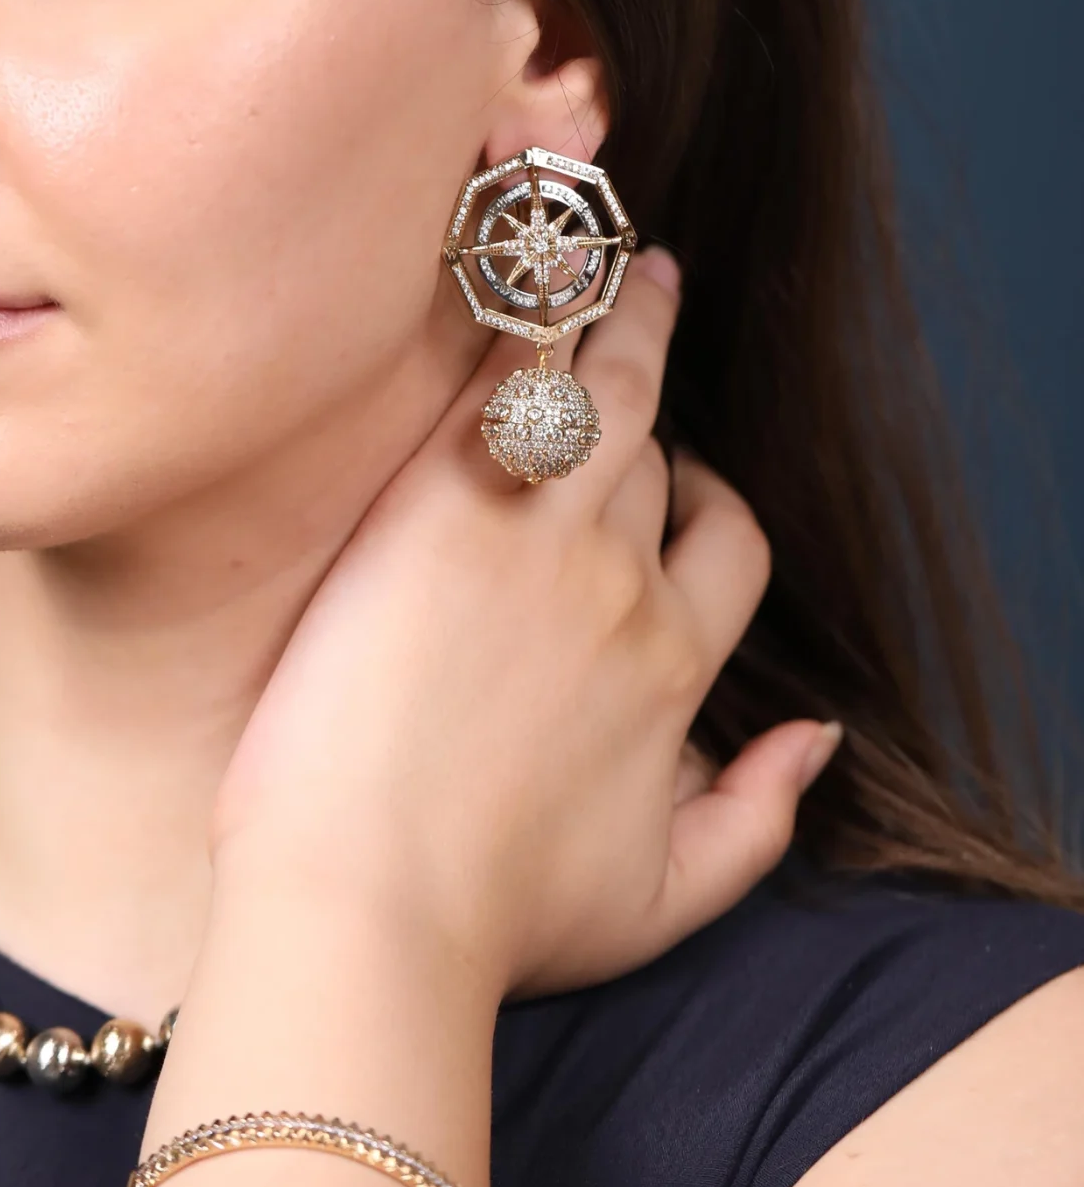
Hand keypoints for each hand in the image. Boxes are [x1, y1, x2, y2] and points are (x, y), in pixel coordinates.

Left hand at [209, 252, 838, 1001]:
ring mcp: (536, 531)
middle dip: (664, 383)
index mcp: (673, 668)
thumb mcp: (663, 900)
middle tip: (657, 310)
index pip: (726, 546)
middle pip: (662, 456)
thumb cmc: (493, 919)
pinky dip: (540, 317)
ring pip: (606, 394)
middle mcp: (622, 583)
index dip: (708, 504)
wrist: (368, 901)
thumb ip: (758, 820)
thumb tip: (817, 739)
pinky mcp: (443, 499)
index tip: (679, 483)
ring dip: (625, 320)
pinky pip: (517, 375)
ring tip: (627, 267)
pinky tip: (534, 268)